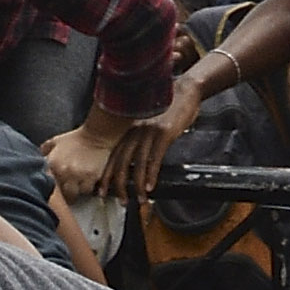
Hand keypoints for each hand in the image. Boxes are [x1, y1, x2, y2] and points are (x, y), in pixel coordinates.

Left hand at [46, 110, 168, 207]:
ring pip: (137, 164)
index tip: (102, 190)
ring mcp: (148, 131)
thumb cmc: (169, 106)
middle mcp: (134, 130)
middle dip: (118, 185)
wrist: (186, 89)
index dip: (107, 175)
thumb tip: (138, 157)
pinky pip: (154, 158)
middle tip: (119, 200)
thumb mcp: (148, 120)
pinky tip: (150, 187)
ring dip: (137, 185)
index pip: (113, 155)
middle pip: (121, 162)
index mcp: (129, 129)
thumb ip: (140, 136)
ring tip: (139, 199)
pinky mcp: (163, 133)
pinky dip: (151, 175)